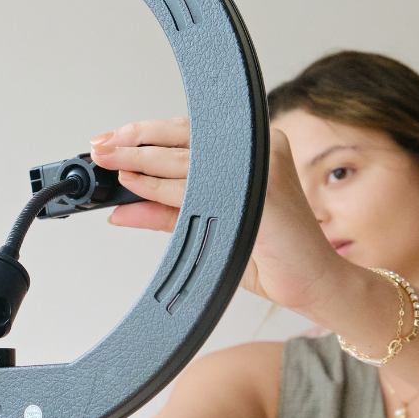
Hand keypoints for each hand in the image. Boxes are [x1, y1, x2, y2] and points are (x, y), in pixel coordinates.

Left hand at [89, 119, 342, 313]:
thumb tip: (124, 210)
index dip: (149, 134)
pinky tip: (133, 184)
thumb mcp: (214, 230)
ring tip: (107, 161)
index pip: (194, 134)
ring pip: (186, 159)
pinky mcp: (257, 188)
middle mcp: (259, 150)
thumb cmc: (276, 257)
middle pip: (186, 137)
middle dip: (136, 142)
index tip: (115, 140)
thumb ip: (171, 216)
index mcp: (255, 150)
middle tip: (101, 147)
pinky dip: (160, 187)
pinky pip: (195, 187)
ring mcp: (260, 166)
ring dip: (139, 159)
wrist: (317, 283)